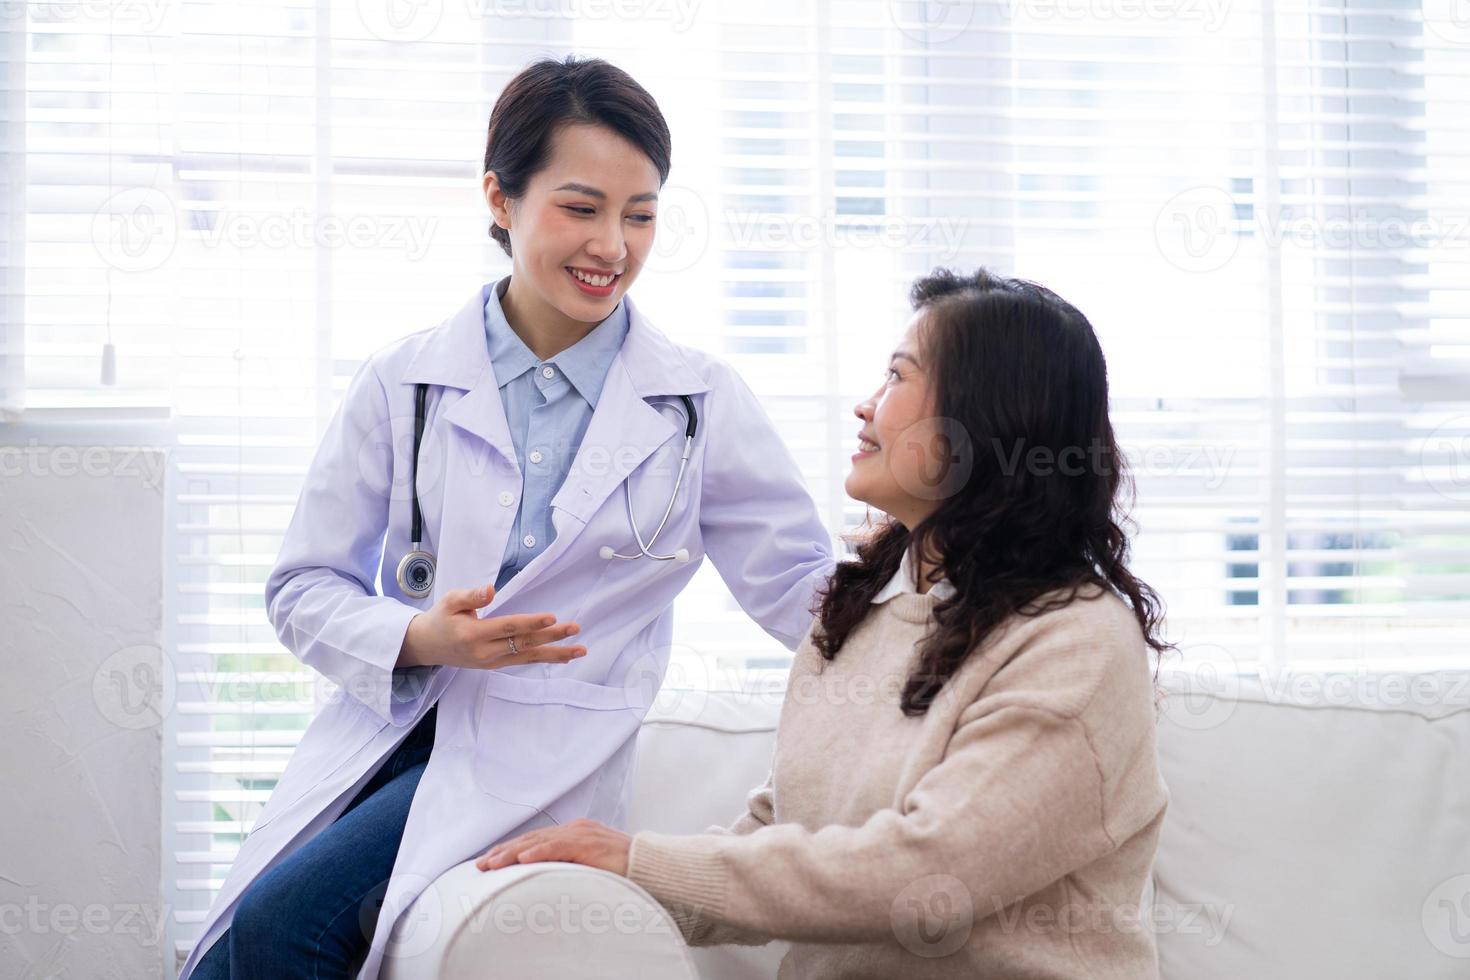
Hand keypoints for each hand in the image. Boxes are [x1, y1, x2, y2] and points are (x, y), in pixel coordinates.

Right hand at [397, 583, 584, 669]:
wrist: (427, 646)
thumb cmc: (441, 618)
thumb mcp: (450, 601)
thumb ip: (471, 596)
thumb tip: (490, 589)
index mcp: (473, 635)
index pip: (508, 627)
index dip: (531, 622)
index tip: (552, 617)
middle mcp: (485, 652)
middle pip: (524, 643)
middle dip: (552, 637)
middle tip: (574, 628)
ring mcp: (492, 662)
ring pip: (528, 657)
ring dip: (556, 654)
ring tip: (580, 650)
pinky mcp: (496, 665)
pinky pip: (524, 661)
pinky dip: (545, 659)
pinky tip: (564, 657)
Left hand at [475, 819, 631, 876]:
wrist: (650, 864)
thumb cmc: (623, 869)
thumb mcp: (590, 865)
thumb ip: (570, 865)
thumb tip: (547, 878)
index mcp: (574, 832)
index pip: (535, 840)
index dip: (511, 849)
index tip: (490, 861)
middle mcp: (574, 828)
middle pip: (531, 839)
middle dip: (503, 851)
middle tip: (480, 864)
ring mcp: (581, 833)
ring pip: (539, 842)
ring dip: (512, 852)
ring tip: (492, 863)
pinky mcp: (589, 842)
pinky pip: (559, 847)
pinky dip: (539, 852)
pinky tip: (523, 858)